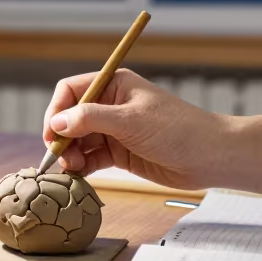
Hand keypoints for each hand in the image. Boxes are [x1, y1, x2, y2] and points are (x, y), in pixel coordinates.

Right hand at [42, 69, 225, 189]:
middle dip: (62, 137)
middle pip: (71, 118)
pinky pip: (91, 158)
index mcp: (114, 85)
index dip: (57, 111)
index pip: (71, 91)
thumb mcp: (130, 120)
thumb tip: (58, 122)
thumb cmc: (178, 130)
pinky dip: (82, 166)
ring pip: (78, 140)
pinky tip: (80, 175)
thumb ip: (91, 119)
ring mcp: (115, 130)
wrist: (209, 157)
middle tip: (61, 157)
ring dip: (70, 155)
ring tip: (73, 169)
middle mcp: (111, 105)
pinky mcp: (120, 153)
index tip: (52, 134)